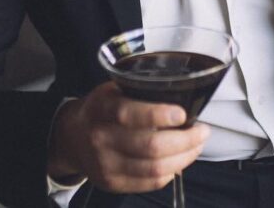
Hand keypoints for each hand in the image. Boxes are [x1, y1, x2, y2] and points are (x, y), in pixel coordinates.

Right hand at [47, 81, 209, 192]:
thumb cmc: (102, 110)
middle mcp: (101, 138)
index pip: (129, 114)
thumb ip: (139, 93)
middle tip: (202, 131)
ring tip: (196, 146)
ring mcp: (105, 164)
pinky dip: (171, 172)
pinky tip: (178, 161)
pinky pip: (150, 182)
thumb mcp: (113, 90)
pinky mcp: (112, 183)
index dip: (159, 115)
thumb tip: (183, 97)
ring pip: (155, 168)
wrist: (71, 137)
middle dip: (185, 140)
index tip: (182, 114)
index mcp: (101, 108)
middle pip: (150, 146)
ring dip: (184, 158)